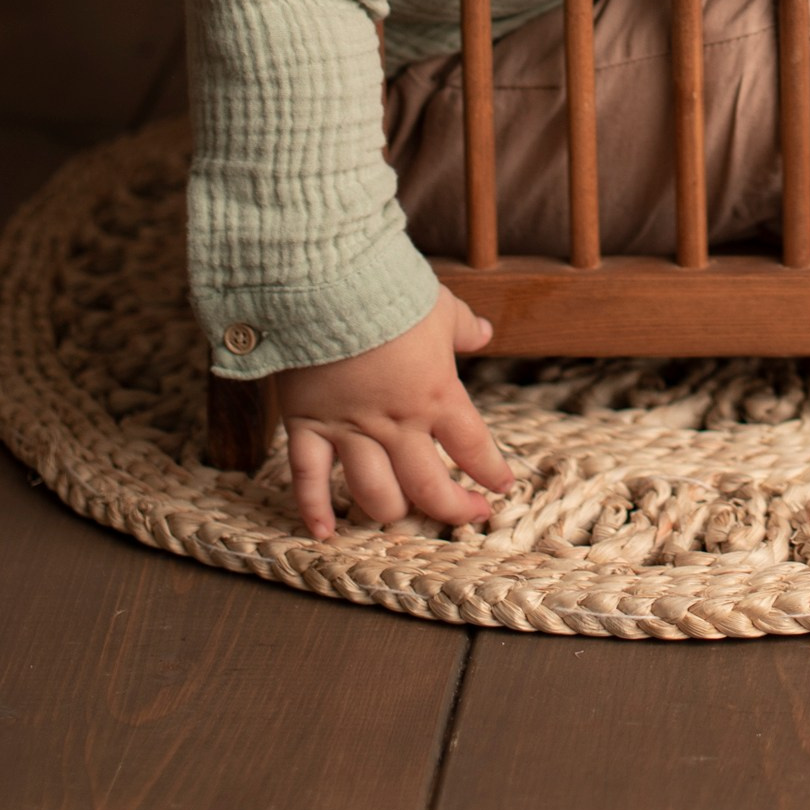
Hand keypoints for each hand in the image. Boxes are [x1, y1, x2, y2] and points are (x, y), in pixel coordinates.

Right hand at [273, 286, 513, 540]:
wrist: (328, 278)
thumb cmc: (389, 287)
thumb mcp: (439, 305)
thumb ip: (462, 327)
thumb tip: (483, 332)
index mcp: (437, 394)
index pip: (473, 448)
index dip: (490, 472)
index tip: (501, 487)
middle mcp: (397, 422)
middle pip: (428, 487)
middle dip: (450, 509)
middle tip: (466, 515)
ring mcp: (350, 428)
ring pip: (374, 493)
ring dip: (390, 511)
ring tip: (399, 516)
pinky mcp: (307, 424)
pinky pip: (309, 478)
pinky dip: (314, 508)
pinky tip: (324, 532)